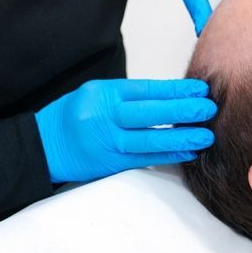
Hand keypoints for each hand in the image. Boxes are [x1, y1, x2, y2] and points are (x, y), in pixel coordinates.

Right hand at [35, 78, 215, 182]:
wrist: (42, 145)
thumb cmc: (72, 117)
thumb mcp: (94, 95)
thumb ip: (126, 97)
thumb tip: (169, 98)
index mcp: (102, 93)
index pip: (145, 90)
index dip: (175, 89)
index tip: (200, 89)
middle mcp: (104, 116)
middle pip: (149, 113)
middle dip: (182, 110)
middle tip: (209, 109)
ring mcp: (106, 141)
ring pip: (148, 139)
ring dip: (180, 137)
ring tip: (205, 136)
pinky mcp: (108, 163)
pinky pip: (143, 159)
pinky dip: (167, 156)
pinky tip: (187, 153)